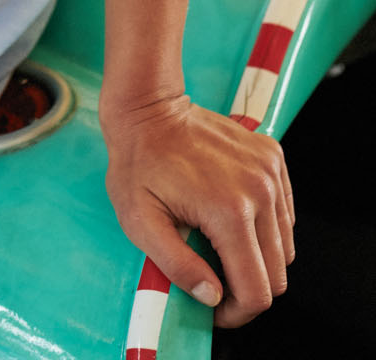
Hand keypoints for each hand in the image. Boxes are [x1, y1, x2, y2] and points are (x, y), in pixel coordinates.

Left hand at [102, 92, 293, 327]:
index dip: (237, 313)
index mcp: (229, 211)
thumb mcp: (139, 221)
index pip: (257, 292)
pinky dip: (265, 227)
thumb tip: (212, 297)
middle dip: (247, 290)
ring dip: (257, 258)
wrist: (148, 107)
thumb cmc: (137, 163)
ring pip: (284, 246)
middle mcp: (260, 190)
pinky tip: (232, 218)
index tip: (214, 308)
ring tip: (220, 246)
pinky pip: (284, 213)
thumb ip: (177, 265)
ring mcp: (270, 170)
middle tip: (215, 280)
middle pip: (277, 274)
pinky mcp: (273, 156)